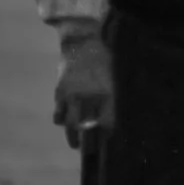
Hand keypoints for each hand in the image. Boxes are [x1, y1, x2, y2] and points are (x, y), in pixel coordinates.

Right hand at [52, 34, 112, 148]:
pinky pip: (59, 115)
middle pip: (86, 129)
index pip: (107, 123)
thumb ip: (117, 92)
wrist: (85, 35)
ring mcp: (72, 96)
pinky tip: (66, 122)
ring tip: (76, 143)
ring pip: (70, 126)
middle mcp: (89, 97)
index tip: (107, 140)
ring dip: (73, 137)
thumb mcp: (119, 71)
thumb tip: (124, 108)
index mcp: (108, 92)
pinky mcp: (60, 92)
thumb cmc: (108, 51)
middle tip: (90, 149)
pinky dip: (62, 120)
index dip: (106, 134)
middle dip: (88, 143)